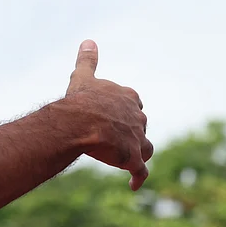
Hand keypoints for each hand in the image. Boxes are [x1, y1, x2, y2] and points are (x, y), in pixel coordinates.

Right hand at [64, 39, 153, 190]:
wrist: (80, 122)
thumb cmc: (80, 100)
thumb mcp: (83, 77)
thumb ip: (88, 60)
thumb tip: (89, 40)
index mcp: (128, 97)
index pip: (134, 103)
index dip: (126, 111)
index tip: (116, 116)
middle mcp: (137, 117)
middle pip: (140, 127)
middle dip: (132, 133)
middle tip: (116, 140)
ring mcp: (137, 138)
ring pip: (145, 149)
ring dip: (138, 154)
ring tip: (128, 161)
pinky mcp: (133, 158)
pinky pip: (140, 171)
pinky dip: (138, 178)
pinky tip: (134, 186)